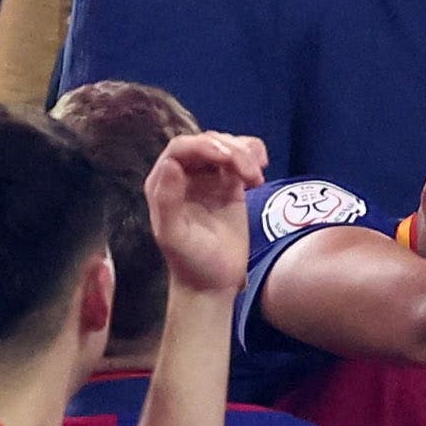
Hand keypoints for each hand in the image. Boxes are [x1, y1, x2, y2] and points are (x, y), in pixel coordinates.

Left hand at [148, 130, 268, 302]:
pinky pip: (241, 158)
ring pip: (226, 146)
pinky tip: (261, 171)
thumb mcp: (174, 236)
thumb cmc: (191, 262)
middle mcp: (184, 174)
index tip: (227, 158)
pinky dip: (253, 156)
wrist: (214, 283)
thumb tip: (171, 164)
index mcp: (163, 183)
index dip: (204, 145)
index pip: (182, 148)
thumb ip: (168, 201)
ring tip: (257, 179)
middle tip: (250, 173)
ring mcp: (207, 178)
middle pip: (207, 142)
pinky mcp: (229, 184)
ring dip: (245, 153)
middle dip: (231, 150)